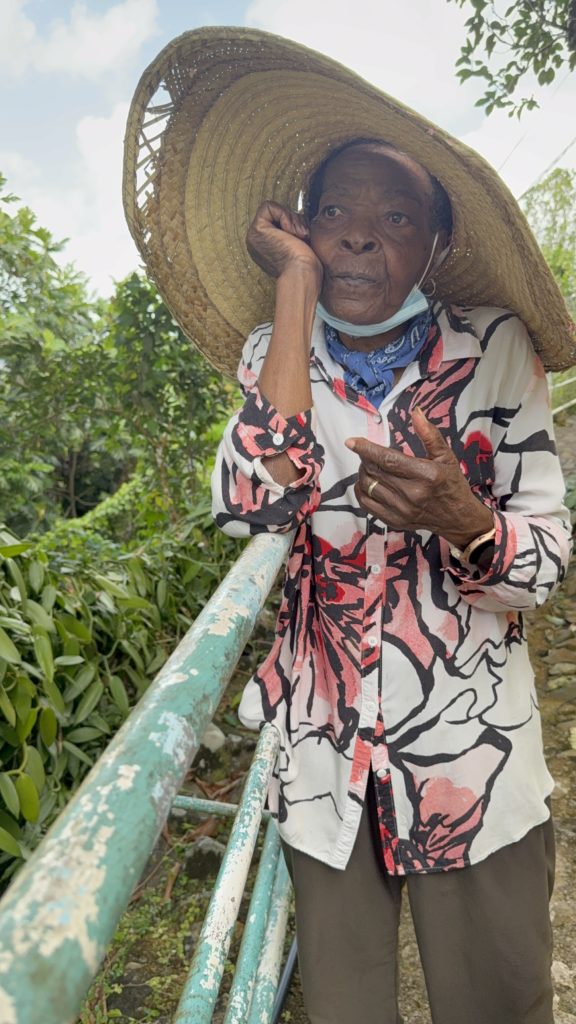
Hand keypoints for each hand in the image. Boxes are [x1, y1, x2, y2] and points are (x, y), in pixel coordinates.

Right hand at [246, 201, 322, 286]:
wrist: (303, 273)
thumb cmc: (307, 265)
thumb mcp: (300, 244)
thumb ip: (293, 232)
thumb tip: (298, 219)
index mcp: (267, 249)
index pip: (279, 222)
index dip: (294, 223)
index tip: (302, 237)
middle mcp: (257, 243)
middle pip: (277, 215)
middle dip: (294, 220)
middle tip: (302, 236)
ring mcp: (254, 237)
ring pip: (274, 210)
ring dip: (293, 220)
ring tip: (299, 237)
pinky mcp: (256, 230)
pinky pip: (268, 207)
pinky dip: (284, 215)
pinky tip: (290, 233)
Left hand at [346, 407, 494, 547]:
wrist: (457, 518)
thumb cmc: (451, 483)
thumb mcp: (446, 456)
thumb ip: (429, 434)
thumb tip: (415, 412)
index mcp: (426, 475)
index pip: (387, 459)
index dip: (366, 449)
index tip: (352, 441)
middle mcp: (412, 494)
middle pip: (374, 471)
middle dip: (365, 458)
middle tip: (369, 453)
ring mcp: (402, 510)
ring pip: (367, 487)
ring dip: (363, 473)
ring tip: (371, 466)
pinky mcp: (394, 521)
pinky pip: (366, 504)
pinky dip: (361, 490)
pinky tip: (369, 482)